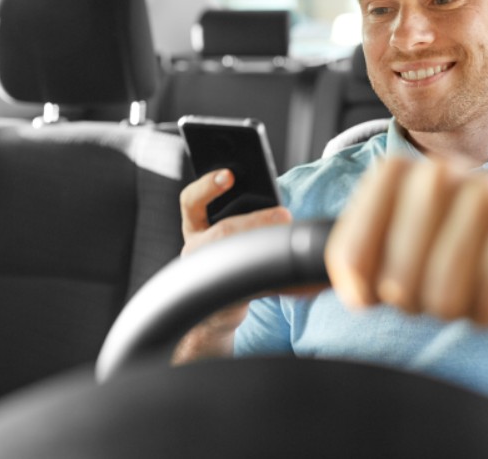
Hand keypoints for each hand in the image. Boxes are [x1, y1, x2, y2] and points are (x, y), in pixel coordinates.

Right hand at [172, 168, 291, 362]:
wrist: (216, 312)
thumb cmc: (226, 261)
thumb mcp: (224, 234)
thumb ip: (238, 216)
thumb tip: (276, 209)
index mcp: (195, 228)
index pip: (192, 202)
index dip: (208, 186)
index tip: (230, 175)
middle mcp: (196, 250)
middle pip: (223, 232)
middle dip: (255, 222)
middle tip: (283, 215)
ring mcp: (209, 276)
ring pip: (238, 258)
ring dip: (268, 245)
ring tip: (290, 233)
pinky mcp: (229, 298)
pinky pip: (255, 283)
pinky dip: (278, 275)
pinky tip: (296, 270)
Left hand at [325, 156, 487, 325]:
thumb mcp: (429, 228)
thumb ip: (372, 245)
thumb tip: (294, 279)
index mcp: (406, 175)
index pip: (349, 243)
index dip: (352, 282)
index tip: (364, 297)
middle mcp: (442, 175)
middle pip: (394, 280)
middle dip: (415, 302)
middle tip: (441, 291)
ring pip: (440, 293)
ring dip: (457, 309)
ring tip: (474, 291)